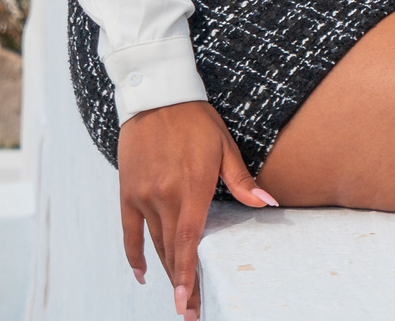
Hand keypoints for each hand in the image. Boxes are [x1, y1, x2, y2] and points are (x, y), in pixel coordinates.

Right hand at [118, 100, 276, 318]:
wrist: (156, 95)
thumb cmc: (196, 120)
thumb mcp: (224, 146)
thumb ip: (242, 180)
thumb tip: (267, 204)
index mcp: (192, 187)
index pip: (190, 241)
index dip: (189, 275)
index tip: (189, 303)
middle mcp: (165, 195)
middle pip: (173, 250)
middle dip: (183, 284)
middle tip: (190, 311)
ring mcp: (143, 195)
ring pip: (155, 244)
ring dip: (166, 272)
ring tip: (178, 297)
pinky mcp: (127, 192)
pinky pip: (129, 232)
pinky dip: (135, 256)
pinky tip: (145, 274)